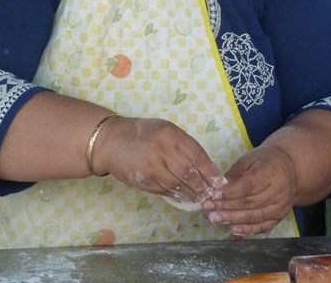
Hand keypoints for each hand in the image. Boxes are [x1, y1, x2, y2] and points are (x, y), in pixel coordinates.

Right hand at [93, 116, 225, 202]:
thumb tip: (204, 166)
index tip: (219, 181)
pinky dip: (177, 196)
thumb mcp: (164, 130)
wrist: (112, 140)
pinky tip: (184, 198)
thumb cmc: (142, 133)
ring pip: (178, 183)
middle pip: (189, 171)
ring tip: (201, 199)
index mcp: (171, 134)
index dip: (210, 170)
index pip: (197, 154)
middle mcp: (162, 148)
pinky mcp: (144, 179)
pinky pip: (165, 190)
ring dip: (192, 193)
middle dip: (203, 185)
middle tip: (212, 194)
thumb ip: (182, 145)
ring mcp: (152, 165)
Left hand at [202, 145, 296, 234]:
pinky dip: (248, 230)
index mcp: (269, 172)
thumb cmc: (265, 161)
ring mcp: (280, 206)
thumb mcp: (249, 159)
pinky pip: (264, 226)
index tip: (213, 195)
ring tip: (215, 219)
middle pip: (249, 202)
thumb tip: (217, 187)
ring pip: (255, 216)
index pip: (247, 185)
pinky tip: (234, 230)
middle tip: (208, 208)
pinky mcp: (280, 216)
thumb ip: (234, 174)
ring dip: (233, 219)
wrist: (290, 168)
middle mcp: (278, 191)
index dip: (229, 192)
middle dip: (226, 207)